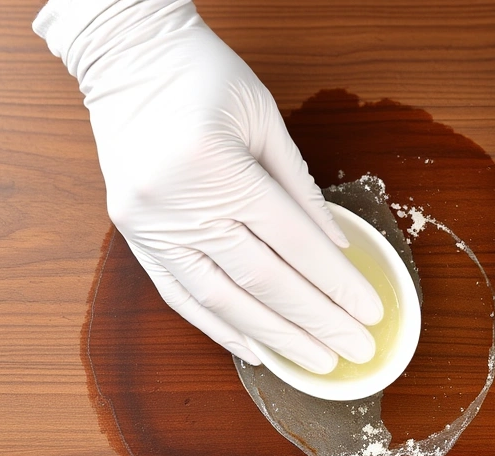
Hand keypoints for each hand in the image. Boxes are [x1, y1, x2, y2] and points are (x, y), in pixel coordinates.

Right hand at [43, 1, 382, 371]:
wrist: (126, 55)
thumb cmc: (202, 75)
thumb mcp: (265, 119)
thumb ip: (302, 190)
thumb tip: (338, 249)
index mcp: (218, 165)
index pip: (293, 243)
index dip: (335, 285)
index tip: (368, 312)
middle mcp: (180, 203)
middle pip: (263, 280)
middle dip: (315, 321)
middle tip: (355, 350)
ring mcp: (151, 225)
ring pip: (221, 299)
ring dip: (274, 336)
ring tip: (314, 362)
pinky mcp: (134, 234)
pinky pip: (180, 295)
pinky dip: (220, 327)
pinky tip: (256, 350)